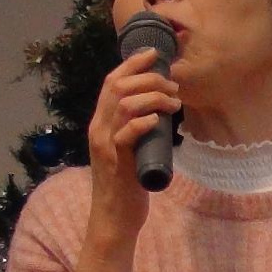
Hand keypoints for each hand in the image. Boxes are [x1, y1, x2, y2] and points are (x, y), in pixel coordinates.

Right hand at [80, 48, 179, 271]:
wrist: (114, 217)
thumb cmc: (127, 183)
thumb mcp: (131, 148)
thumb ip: (136, 127)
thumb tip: (158, 107)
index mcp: (101, 123)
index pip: (111, 82)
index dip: (132, 64)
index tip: (154, 54)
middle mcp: (98, 129)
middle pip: (118, 87)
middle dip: (148, 78)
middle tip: (172, 85)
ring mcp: (106, 145)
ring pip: (124, 105)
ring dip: (152, 97)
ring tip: (173, 102)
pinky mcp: (117, 162)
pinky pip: (126, 134)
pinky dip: (143, 122)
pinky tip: (157, 120)